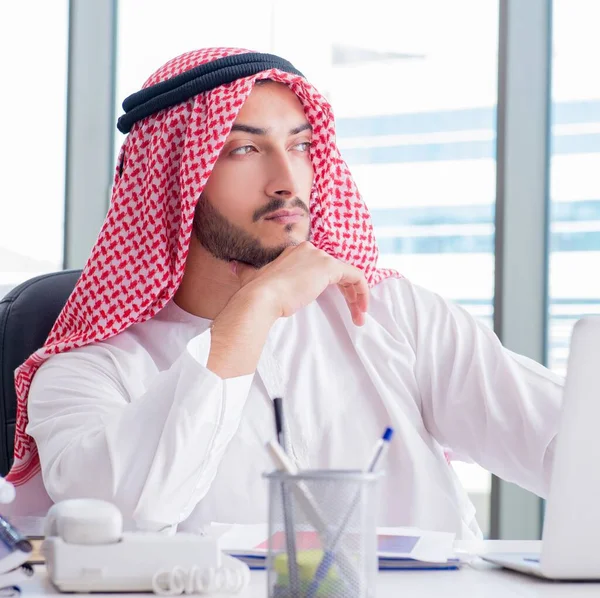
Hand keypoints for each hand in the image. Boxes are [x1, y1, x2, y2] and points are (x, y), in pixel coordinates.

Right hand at [232, 241, 368, 325]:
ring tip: (359, 317)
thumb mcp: (251, 278)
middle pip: (337, 272)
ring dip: (357, 297)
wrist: (261, 298)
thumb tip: (232, 265)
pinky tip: (362, 309)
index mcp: (294, 252)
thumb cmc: (256, 293)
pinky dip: (362, 292)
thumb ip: (245, 270)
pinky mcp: (329, 267)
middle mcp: (309, 250)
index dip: (331, 286)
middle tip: (354, 314)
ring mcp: (320, 257)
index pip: (320, 267)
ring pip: (348, 275)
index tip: (335, 304)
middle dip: (348, 294)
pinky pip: (356, 277)